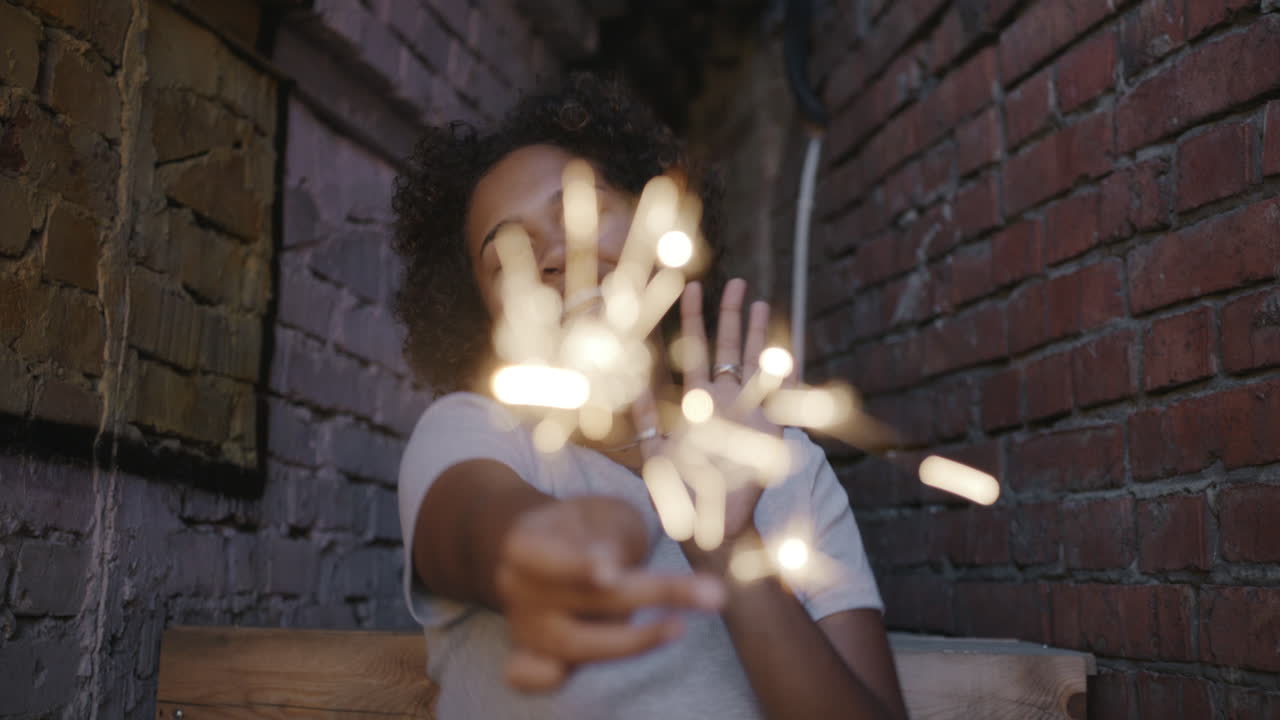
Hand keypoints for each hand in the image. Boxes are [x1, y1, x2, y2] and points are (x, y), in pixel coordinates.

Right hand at [496, 496, 724, 691]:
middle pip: (583, 601)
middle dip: (650, 595)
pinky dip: (548, 679)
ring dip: (632, 641)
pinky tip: (569, 675)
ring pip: (575, 645)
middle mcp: (516, 587)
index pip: (550, 558)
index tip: (611, 574)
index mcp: (526, 544)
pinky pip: (533, 675)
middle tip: (710, 593)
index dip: (578, 566)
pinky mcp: (533, 655)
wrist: (553, 544)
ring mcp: (524, 625)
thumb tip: (615, 566)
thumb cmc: (587, 526)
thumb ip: (612, 536)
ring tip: (679, 627)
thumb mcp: (603, 513)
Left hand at [634, 278, 782, 553]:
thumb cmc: (681, 495)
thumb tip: (632, 385)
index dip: (695, 320)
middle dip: (732, 314)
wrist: (712, 526)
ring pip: (755, 363)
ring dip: (759, 334)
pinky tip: (786, 351)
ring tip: (760, 301)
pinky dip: (784, 374)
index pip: (696, 351)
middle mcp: (724, 401)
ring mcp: (749, 413)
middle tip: (736, 281)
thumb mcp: (656, 454)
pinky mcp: (770, 430)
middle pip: (729, 348)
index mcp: (697, 402)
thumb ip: (647, 419)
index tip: (691, 288)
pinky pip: (779, 397)